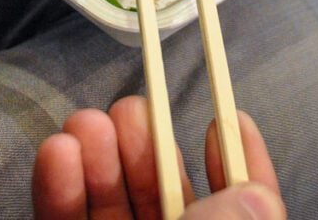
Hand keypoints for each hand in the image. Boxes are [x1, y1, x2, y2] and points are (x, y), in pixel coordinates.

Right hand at [33, 96, 284, 219]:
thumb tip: (259, 196)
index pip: (244, 212)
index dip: (241, 164)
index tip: (231, 117)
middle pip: (168, 201)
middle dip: (149, 148)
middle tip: (131, 108)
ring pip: (113, 208)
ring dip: (99, 159)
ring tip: (84, 123)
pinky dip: (60, 191)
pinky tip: (57, 153)